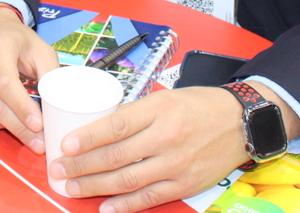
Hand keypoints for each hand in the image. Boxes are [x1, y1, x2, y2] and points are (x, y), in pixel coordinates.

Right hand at [0, 5, 58, 153]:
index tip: (38, 125)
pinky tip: (7, 119)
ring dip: (8, 128)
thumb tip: (59, 102)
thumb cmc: (19, 42)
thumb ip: (50, 73)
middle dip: (19, 128)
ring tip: (28, 131)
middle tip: (39, 143)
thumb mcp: (41, 49)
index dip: (21, 107)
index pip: (6, 84)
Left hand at [52, 81, 299, 211]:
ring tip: (72, 187)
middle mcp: (166, 138)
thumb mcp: (164, 98)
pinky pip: (149, 198)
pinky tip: (105, 207)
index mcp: (158, 110)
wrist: (240, 122)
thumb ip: (135, 114)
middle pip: (115, 156)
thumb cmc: (199, 106)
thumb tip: (99, 129)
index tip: (65, 144)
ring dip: (95, 186)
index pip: (115, 126)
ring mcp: (175, 165)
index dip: (87, 138)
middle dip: (82, 165)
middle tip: (59, 169)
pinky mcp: (184, 185)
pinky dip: (124, 205)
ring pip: (127, 180)